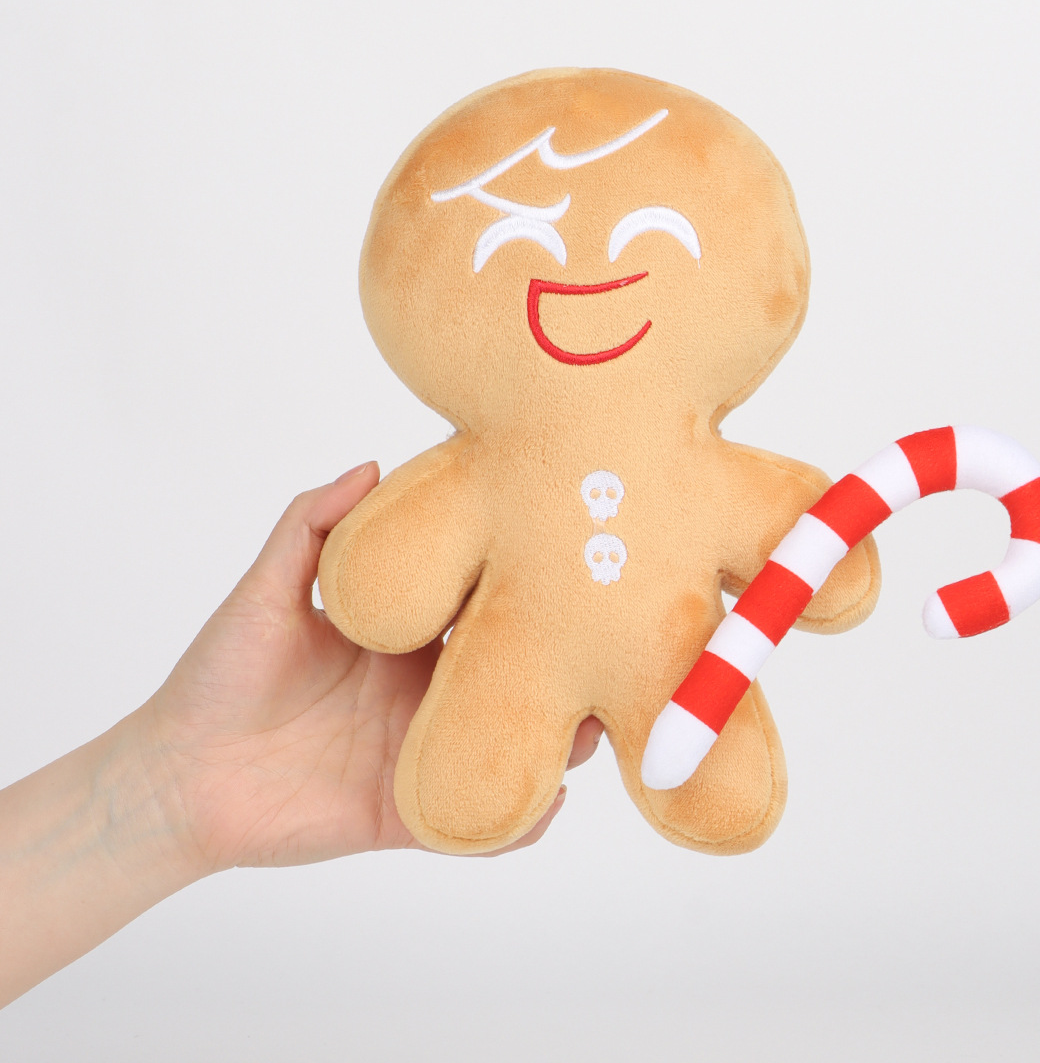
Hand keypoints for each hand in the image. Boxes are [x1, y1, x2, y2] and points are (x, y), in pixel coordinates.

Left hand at [140, 463, 602, 872]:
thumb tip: (371, 466)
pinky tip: (547, 798)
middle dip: (563, 664)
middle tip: (611, 642)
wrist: (179, 775)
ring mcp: (425, 755)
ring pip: (511, 745)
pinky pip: (477, 822)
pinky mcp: (411, 813)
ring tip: (596, 720)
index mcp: (405, 641)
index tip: (572, 560)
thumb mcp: (266, 589)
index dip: (526, 590)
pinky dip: (519, 819)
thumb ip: (313, 525)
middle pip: (514, 677)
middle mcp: (426, 694)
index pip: (483, 609)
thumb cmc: (221, 674)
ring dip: (559, 737)